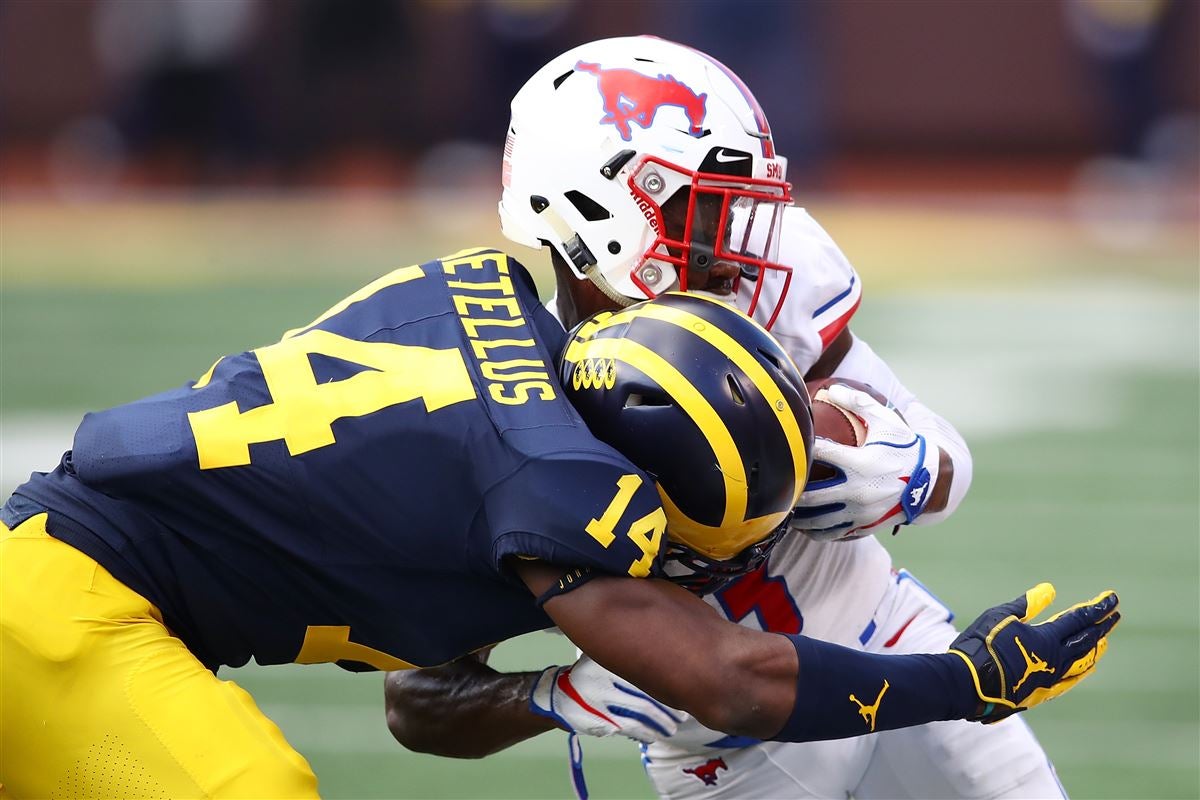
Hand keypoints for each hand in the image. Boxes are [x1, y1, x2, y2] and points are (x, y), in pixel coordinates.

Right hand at [529, 656, 682, 742]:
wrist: (557, 696)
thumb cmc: (587, 674)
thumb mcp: (601, 657)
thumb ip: (625, 659)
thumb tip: (664, 666)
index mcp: (607, 665)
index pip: (643, 678)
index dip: (665, 688)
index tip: (680, 694)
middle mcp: (604, 684)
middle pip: (645, 700)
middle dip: (667, 711)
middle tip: (682, 716)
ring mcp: (601, 707)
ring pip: (638, 718)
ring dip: (659, 726)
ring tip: (671, 728)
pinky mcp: (599, 723)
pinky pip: (627, 729)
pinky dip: (643, 734)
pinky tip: (653, 736)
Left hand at [792, 383, 937, 540]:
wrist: (931, 482)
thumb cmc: (904, 448)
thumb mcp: (886, 421)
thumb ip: (858, 402)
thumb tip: (830, 388)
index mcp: (861, 463)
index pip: (822, 454)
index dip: (803, 448)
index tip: (790, 444)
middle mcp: (859, 490)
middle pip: (812, 495)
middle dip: (792, 491)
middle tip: (777, 484)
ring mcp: (861, 512)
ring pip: (818, 520)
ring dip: (798, 516)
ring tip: (785, 508)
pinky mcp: (864, 526)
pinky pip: (832, 534)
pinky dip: (814, 532)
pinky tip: (803, 526)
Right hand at [949, 583, 1119, 722]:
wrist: (969, 683)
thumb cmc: (982, 644)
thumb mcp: (1000, 616)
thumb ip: (1027, 604)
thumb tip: (1049, 590)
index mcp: (1046, 637)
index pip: (1079, 619)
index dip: (1097, 608)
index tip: (1112, 598)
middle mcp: (1055, 658)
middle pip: (1087, 639)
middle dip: (1102, 625)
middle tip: (1115, 614)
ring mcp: (1051, 677)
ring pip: (1083, 661)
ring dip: (1096, 648)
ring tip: (1105, 640)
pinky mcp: (1043, 691)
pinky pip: (1071, 680)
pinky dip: (1083, 671)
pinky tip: (1088, 667)